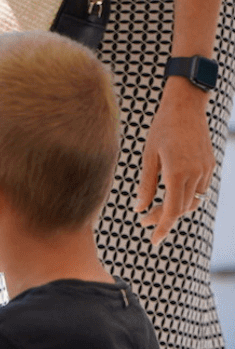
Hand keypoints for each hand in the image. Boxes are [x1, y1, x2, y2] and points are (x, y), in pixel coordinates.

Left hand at [134, 77, 214, 245]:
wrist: (186, 107)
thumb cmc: (162, 129)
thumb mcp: (148, 157)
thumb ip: (145, 185)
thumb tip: (139, 208)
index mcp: (177, 173)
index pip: (171, 210)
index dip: (162, 227)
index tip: (154, 240)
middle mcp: (195, 174)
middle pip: (181, 209)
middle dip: (162, 218)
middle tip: (144, 221)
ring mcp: (205, 170)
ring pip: (192, 201)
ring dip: (174, 209)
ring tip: (154, 211)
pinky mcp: (210, 165)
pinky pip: (199, 189)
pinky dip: (185, 197)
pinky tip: (171, 195)